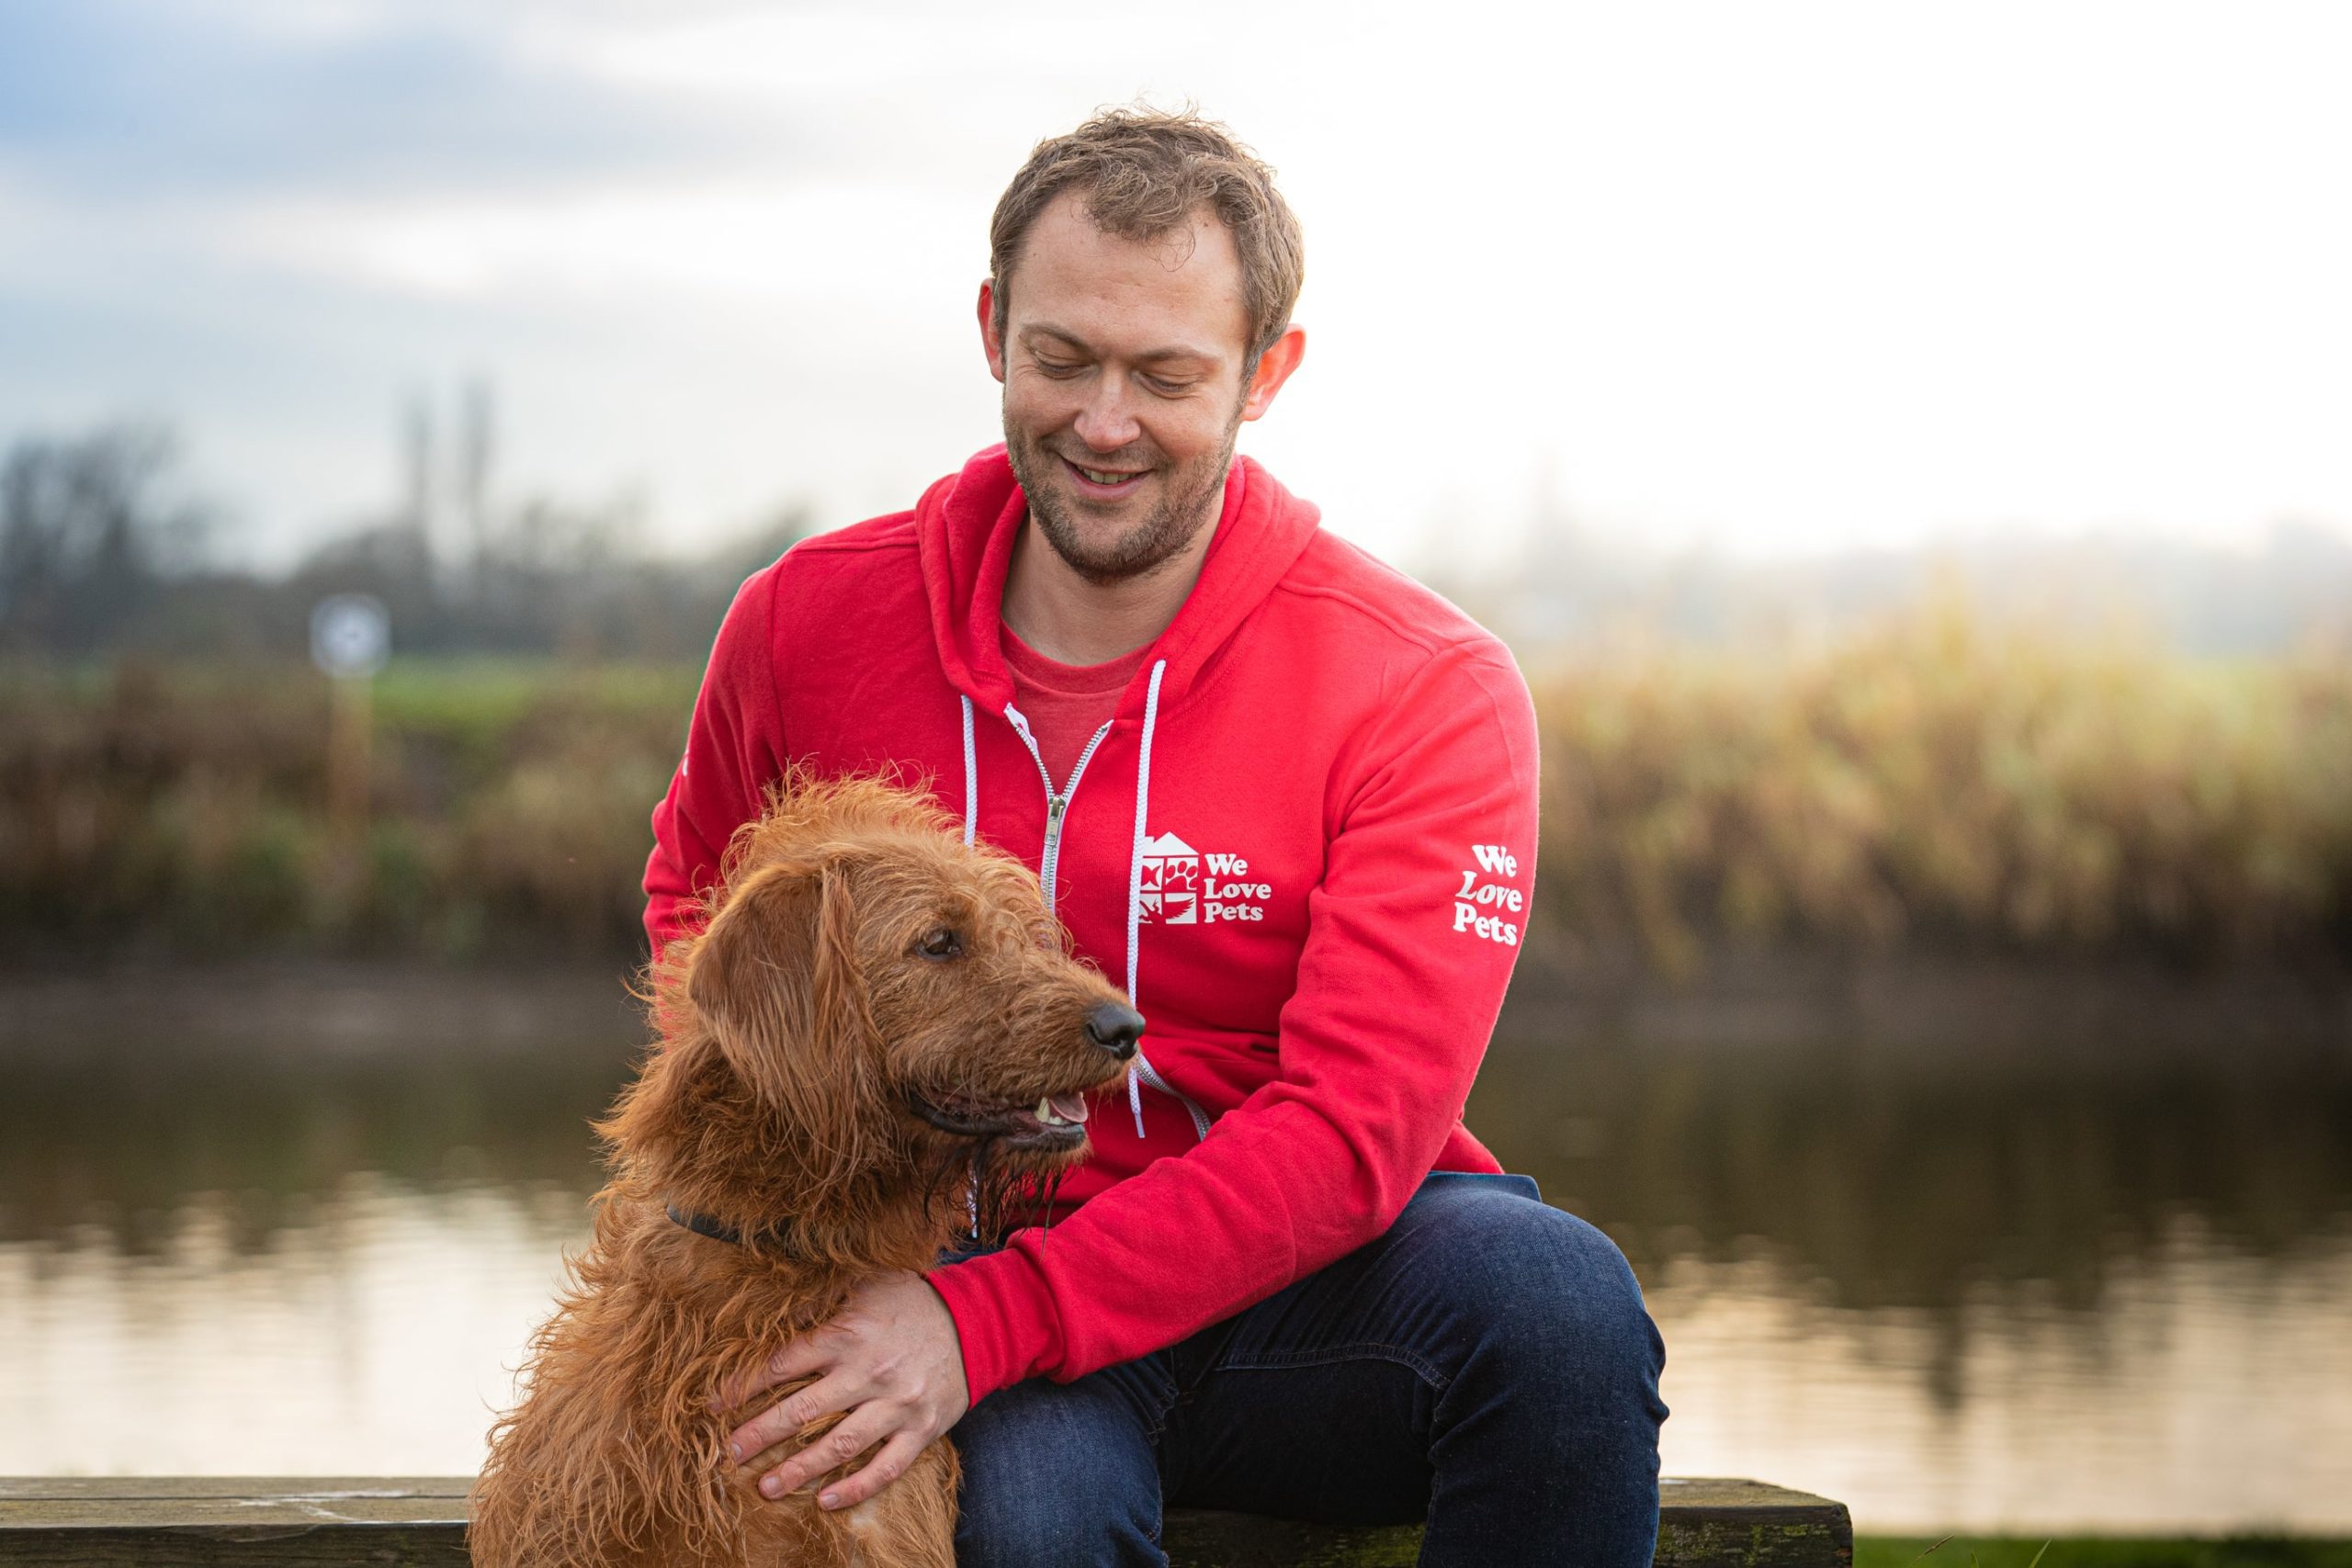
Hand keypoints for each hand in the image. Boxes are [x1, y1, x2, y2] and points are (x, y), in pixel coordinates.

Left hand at [719, 1270, 969, 1510]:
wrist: (977, 1320)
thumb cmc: (912, 1301)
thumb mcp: (866, 1285)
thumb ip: (822, 1301)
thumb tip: (775, 1315)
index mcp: (849, 1334)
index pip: (785, 1364)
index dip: (745, 1385)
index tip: (715, 1404)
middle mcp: (869, 1372)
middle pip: (804, 1410)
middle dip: (761, 1433)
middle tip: (730, 1452)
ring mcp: (897, 1404)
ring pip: (839, 1445)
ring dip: (799, 1469)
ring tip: (766, 1487)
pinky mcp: (922, 1429)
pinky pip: (886, 1468)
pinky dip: (855, 1488)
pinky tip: (825, 1501)